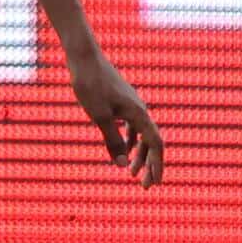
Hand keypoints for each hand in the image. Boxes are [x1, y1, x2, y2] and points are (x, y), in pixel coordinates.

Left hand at [67, 45, 163, 186]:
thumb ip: (112, 141)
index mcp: (139, 114)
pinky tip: (122, 149)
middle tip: (144, 186)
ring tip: (130, 172)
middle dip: (149, 165)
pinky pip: (132, 125)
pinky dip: (130, 140)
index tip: (155, 184)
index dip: (158, 166)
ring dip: (138, 154)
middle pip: (151, 142)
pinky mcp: (121, 100)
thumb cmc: (91, 85)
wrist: (84, 56)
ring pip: (141, 134)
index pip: (156, 145)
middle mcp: (140, 109)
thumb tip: (120, 165)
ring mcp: (131, 104)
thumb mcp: (99, 117)